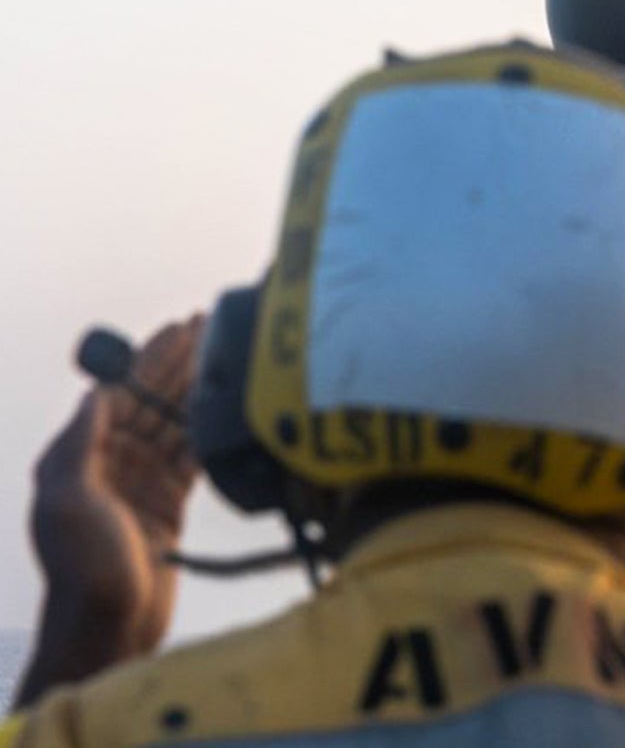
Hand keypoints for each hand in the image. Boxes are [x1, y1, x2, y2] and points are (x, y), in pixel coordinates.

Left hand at [16, 315, 203, 705]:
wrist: (108, 626)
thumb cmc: (81, 568)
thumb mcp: (67, 500)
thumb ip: (80, 442)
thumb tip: (97, 392)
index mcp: (79, 457)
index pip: (119, 393)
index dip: (149, 358)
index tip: (178, 329)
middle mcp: (108, 464)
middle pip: (150, 401)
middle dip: (178, 364)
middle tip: (211, 328)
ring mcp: (140, 483)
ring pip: (174, 423)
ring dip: (197, 390)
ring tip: (227, 357)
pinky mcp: (167, 503)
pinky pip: (191, 456)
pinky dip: (208, 430)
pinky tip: (227, 407)